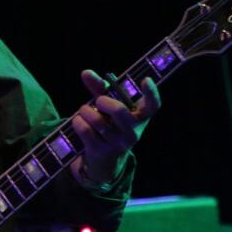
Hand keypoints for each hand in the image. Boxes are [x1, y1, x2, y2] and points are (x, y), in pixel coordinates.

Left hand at [70, 70, 161, 186]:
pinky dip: (78, 121)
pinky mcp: (101, 151)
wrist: (105, 158)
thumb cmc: (109, 123)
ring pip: (96, 120)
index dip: (152, 93)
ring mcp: (118, 144)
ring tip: (86, 111)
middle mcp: (133, 133)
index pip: (153, 106)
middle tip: (98, 101)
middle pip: (119, 110)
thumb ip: (99, 88)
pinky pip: (85, 129)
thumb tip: (85, 73)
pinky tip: (81, 121)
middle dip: (103, 101)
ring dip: (85, 110)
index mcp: (140, 118)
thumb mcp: (109, 105)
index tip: (145, 80)